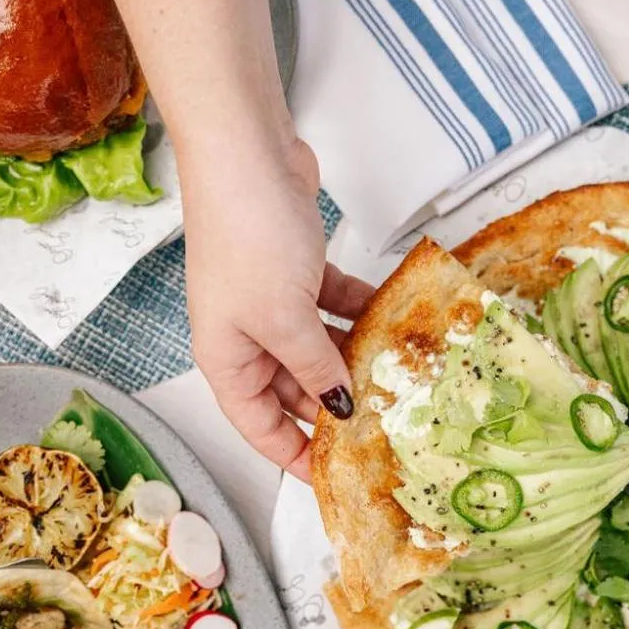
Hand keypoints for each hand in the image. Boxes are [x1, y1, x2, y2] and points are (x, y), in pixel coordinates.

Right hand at [180, 129, 372, 481]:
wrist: (248, 152)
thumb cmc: (247, 235)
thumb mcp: (285, 318)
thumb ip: (316, 366)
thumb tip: (342, 405)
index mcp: (227, 358)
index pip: (259, 426)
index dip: (295, 455)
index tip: (336, 477)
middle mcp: (246, 334)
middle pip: (294, 389)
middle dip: (337, 405)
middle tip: (387, 426)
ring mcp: (274, 299)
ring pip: (320, 347)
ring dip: (356, 359)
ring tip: (402, 379)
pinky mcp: (298, 267)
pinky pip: (334, 306)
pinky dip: (361, 314)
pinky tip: (393, 322)